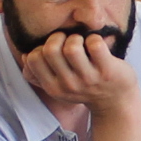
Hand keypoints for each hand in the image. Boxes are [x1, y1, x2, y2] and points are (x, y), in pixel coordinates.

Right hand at [17, 28, 140, 117]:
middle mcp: (69, 85)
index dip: (41, 47)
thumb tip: (24, 56)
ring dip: (77, 38)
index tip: (55, 50)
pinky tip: (98, 46)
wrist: (116, 103)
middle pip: (50, 49)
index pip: (33, 59)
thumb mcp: (60, 87)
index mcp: (53, 87)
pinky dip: (95, 39)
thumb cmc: (86, 87)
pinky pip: (95, 44)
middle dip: (58, 37)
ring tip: (83, 44)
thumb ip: (40, 74)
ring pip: (72, 46)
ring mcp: (88, 79)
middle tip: (69, 42)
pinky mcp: (107, 71)